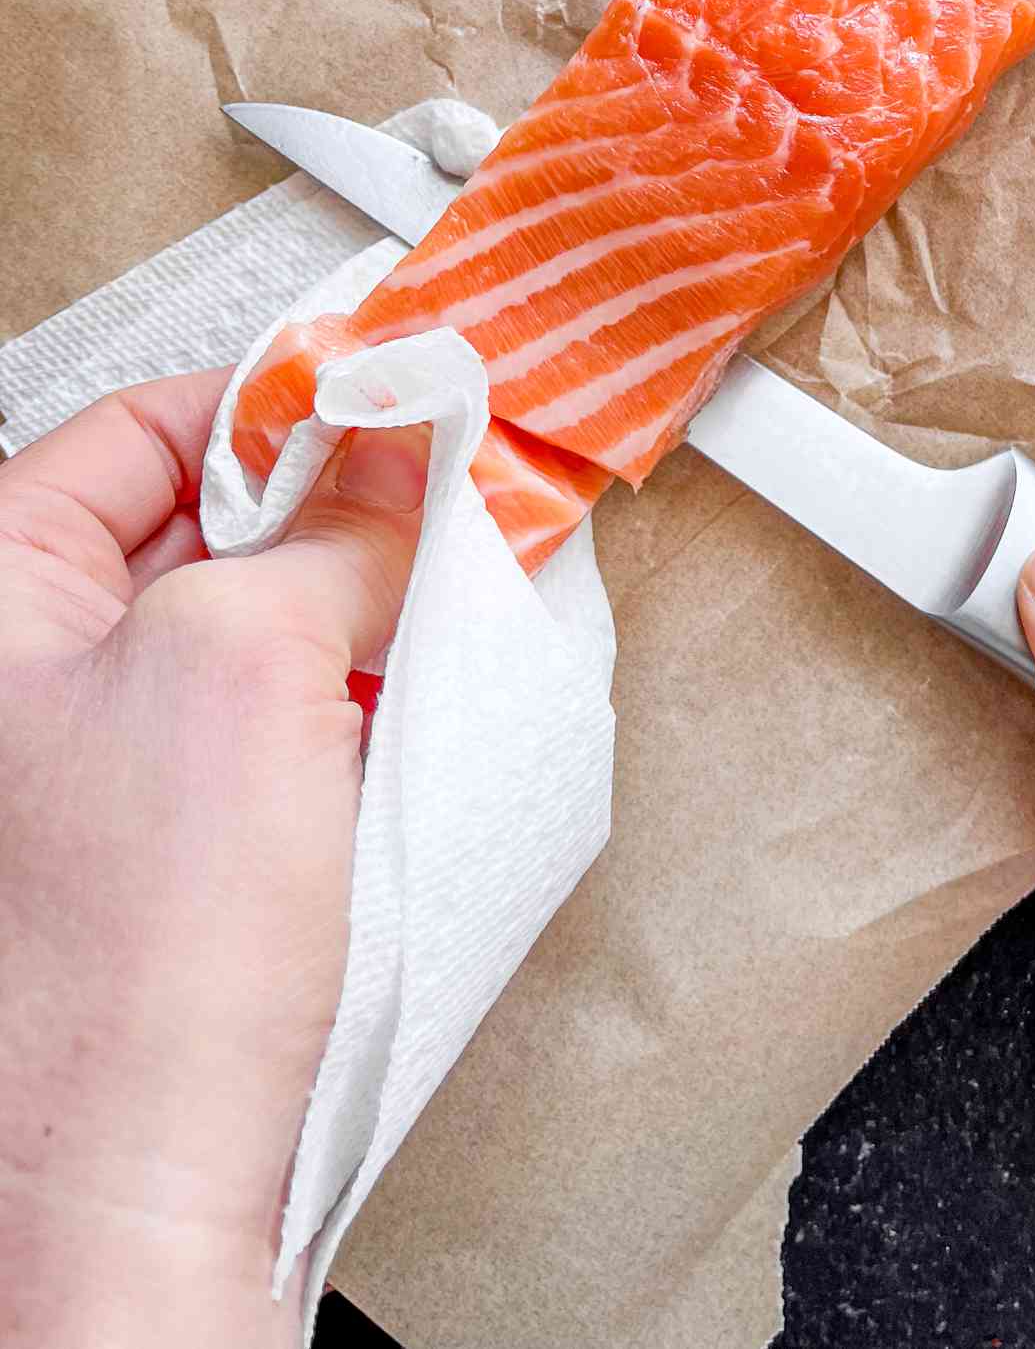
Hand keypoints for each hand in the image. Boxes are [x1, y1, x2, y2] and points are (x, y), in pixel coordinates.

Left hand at [0, 373, 429, 1346]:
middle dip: (326, 504)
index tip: (389, 392)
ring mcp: (90, 766)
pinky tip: (401, 702)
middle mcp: (25, 676)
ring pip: (241, 626)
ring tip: (432, 600)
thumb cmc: (132, 959)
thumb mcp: (245, 661)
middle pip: (195, 522)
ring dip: (345, 604)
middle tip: (439, 492)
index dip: (273, 398)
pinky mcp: (162, 848)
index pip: (139, 428)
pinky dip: (339, 695)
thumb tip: (396, 445)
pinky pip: (262, 723)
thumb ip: (327, 527)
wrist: (135, 1196)